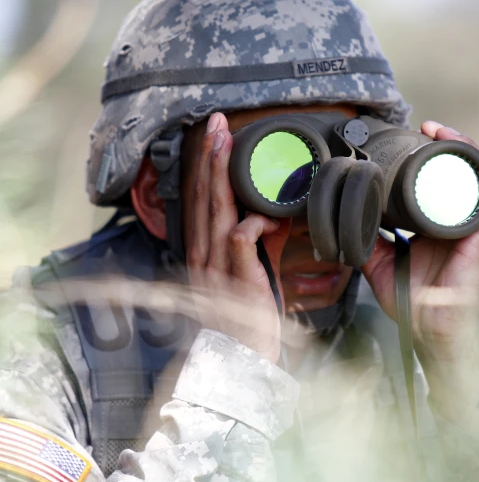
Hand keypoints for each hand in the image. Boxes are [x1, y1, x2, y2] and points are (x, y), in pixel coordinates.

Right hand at [183, 113, 290, 362]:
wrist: (238, 360)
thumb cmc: (244, 319)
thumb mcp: (249, 273)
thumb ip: (257, 243)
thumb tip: (271, 216)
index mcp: (206, 252)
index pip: (204, 201)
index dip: (207, 168)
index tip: (214, 137)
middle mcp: (204, 255)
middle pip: (205, 197)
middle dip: (210, 157)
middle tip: (216, 122)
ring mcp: (216, 267)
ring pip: (216, 211)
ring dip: (219, 174)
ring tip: (223, 142)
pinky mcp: (235, 280)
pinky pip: (240, 241)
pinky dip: (252, 224)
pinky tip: (266, 216)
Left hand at [362, 122, 478, 359]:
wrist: (428, 329)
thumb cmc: (411, 300)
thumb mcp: (379, 263)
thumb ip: (367, 241)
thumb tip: (348, 219)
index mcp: (434, 223)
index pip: (436, 180)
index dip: (428, 156)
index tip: (411, 136)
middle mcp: (455, 221)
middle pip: (458, 172)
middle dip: (447, 144)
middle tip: (428, 126)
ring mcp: (470, 229)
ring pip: (478, 180)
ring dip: (467, 152)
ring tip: (447, 134)